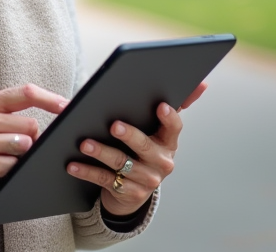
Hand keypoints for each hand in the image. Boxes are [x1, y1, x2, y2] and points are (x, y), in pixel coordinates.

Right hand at [0, 83, 68, 208]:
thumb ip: (3, 116)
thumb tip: (42, 122)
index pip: (24, 92)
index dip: (50, 99)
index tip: (68, 106)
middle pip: (31, 124)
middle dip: (34, 139)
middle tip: (22, 149)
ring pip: (25, 145)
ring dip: (23, 156)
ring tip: (4, 159)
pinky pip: (14, 166)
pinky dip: (11, 170)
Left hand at [65, 81, 207, 216]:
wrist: (134, 189)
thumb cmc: (143, 147)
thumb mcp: (156, 129)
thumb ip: (174, 105)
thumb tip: (203, 83)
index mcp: (168, 142)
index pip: (174, 128)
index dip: (169, 118)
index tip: (160, 105)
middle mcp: (161, 162)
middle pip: (144, 147)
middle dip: (130, 135)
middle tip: (113, 125)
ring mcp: (146, 180)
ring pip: (122, 164)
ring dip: (101, 153)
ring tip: (84, 143)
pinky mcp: (128, 193)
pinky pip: (105, 180)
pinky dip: (87, 171)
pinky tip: (72, 164)